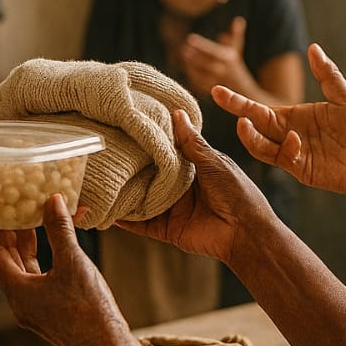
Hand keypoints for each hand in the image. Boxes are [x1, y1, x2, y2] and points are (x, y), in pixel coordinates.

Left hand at [0, 194, 130, 345]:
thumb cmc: (88, 308)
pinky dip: (43, 256)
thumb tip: (52, 200)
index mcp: (17, 292)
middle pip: (6, 261)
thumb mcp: (72, 262)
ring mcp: (37, 307)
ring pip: (24, 268)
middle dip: (3, 233)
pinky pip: (40, 276)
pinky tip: (52, 242)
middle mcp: (21, 301)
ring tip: (24, 216)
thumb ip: (60, 229)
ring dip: (25, 243)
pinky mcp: (52, 310)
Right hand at [117, 110, 274, 263]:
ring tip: (99, 184)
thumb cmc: (237, 193)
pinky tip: (108, 213)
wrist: (246, 232)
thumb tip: (176, 113)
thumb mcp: (214, 162)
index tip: (126, 131)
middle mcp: (179, 188)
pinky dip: (126, 221)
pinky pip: (142, 225)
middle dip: (130, 169)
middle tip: (104, 155)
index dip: (148, 144)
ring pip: (141, 200)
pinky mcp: (167, 230)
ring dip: (124, 194)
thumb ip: (192, 142)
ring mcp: (171, 209)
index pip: (164, 154)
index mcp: (192, 168)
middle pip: (149, 177)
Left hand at [180, 16, 255, 93]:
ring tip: (183, 57)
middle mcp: (224, 72)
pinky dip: (192, 78)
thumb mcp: (236, 49)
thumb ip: (235, 34)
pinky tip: (186, 68)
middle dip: (194, 57)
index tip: (190, 38)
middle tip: (183, 49)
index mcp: (229, 59)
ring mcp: (218, 83)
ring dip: (191, 67)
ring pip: (202, 77)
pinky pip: (200, 86)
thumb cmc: (235, 64)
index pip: (214, 52)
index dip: (201, 45)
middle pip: (207, 65)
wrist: (243, 90)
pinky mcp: (211, 92)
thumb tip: (238, 19)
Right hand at [212, 43, 345, 202]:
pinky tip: (294, 138)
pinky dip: (285, 148)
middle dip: (235, 108)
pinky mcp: (303, 169)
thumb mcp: (345, 98)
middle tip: (218, 93)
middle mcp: (287, 135)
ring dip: (249, 135)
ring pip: (260, 145)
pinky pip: (284, 159)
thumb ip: (327, 75)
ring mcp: (293, 153)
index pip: (259, 108)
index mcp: (292, 117)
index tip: (217, 90)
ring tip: (243, 121)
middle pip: (254, 122)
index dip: (237, 101)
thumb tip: (313, 48)